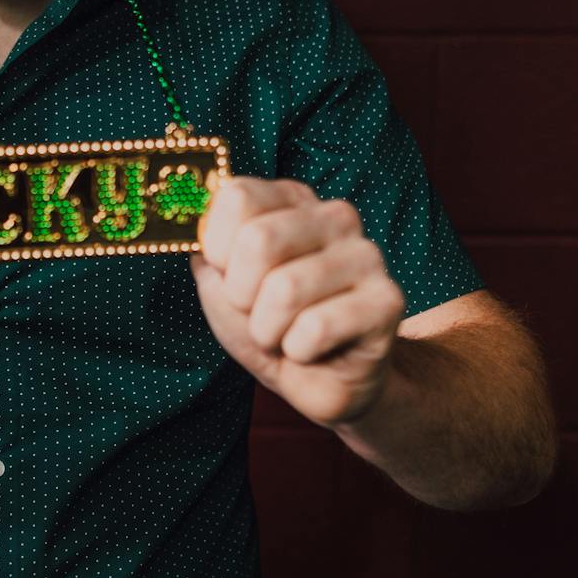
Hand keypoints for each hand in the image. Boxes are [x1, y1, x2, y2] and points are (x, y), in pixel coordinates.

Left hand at [191, 175, 405, 427]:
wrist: (322, 380)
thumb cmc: (270, 324)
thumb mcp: (222, 287)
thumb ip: (205, 252)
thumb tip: (190, 227)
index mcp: (291, 200)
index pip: (237, 196)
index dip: (217, 247)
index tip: (228, 274)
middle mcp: (333, 216)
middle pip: (259, 239)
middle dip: (241, 295)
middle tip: (256, 313)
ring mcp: (366, 255)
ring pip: (284, 290)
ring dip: (268, 330)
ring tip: (284, 334)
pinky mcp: (387, 300)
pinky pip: (315, 329)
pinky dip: (298, 351)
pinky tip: (313, 349)